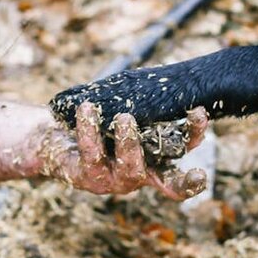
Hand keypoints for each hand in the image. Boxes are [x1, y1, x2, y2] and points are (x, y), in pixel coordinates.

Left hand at [38, 103, 207, 200]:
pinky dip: (89, 129)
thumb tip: (165, 74)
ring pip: (131, 168)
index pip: (183, 154)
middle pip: (170, 182)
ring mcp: (115, 180)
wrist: (54, 138)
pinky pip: (92, 154)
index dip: (201, 141)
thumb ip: (141, 100)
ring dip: (130, 142)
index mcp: (155, 158)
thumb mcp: (120, 109)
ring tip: (125, 117)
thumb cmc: (96, 121)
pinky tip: (86, 109)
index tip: (203, 130)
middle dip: (183, 176)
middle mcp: (141, 174)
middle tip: (194, 167)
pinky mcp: (88, 177)